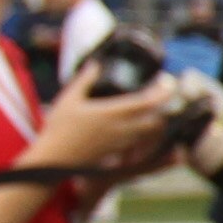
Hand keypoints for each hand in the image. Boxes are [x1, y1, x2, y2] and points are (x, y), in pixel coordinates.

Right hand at [24, 74, 179, 179]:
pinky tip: (140, 128)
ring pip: (150, 134)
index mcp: (112, 113)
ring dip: (156, 122)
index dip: (162, 92)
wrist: (55, 159)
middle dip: (163, 109)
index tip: (167, 81)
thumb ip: (85, 80)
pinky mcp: (118, 153)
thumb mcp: (69, 99)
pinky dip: (147, 136)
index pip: (146, 102)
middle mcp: (121, 129)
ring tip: (153, 110)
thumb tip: (95, 64)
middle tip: (162, 97)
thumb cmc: (59, 128)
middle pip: (156, 120)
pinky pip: (141, 144)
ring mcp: (122, 144)